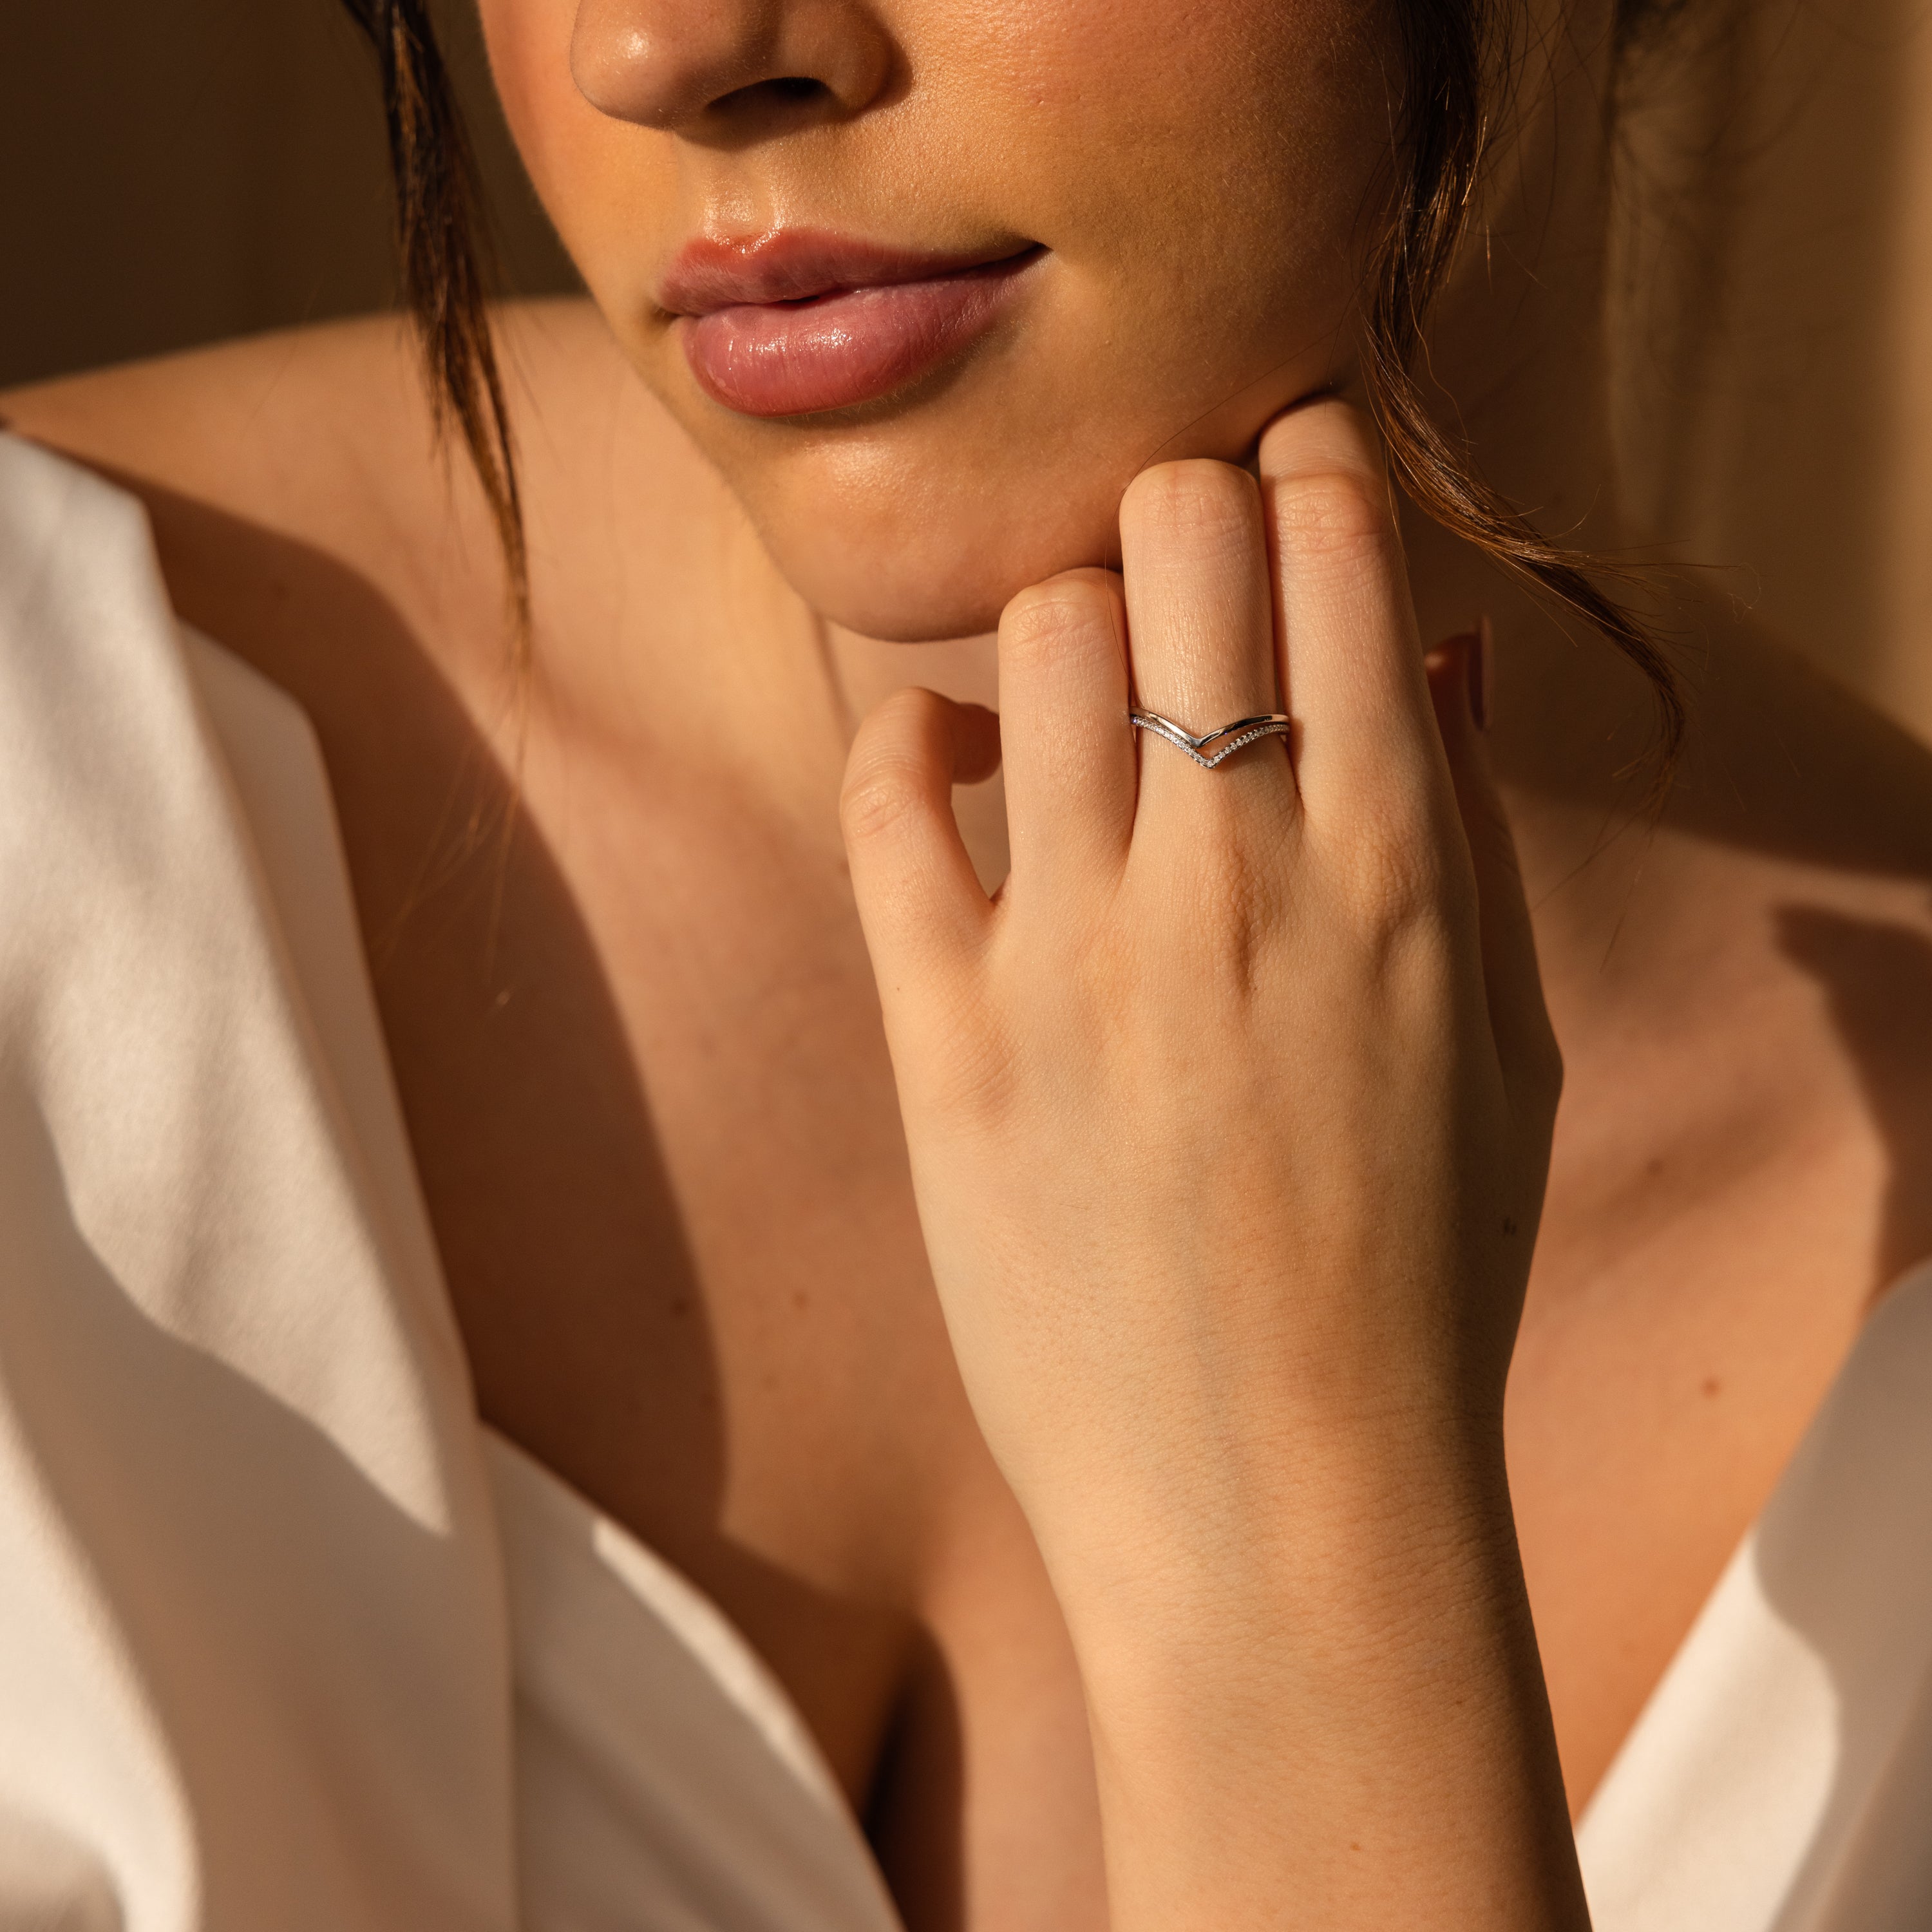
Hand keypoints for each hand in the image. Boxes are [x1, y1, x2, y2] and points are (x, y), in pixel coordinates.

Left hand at [841, 400, 1582, 1927]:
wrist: (1281, 1501)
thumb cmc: (1419, 1278)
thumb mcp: (1502, 1046)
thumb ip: (1467, 831)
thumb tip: (1426, 650)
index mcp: (1391, 862)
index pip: (1333, 541)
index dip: (1302, 453)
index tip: (1278, 454)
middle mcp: (1231, 871)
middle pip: (1175, 528)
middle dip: (1176, 491)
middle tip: (1171, 547)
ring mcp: (1076, 947)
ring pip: (1027, 624)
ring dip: (1050, 609)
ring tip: (1065, 675)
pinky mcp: (946, 1034)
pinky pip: (885, 795)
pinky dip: (906, 738)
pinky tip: (946, 761)